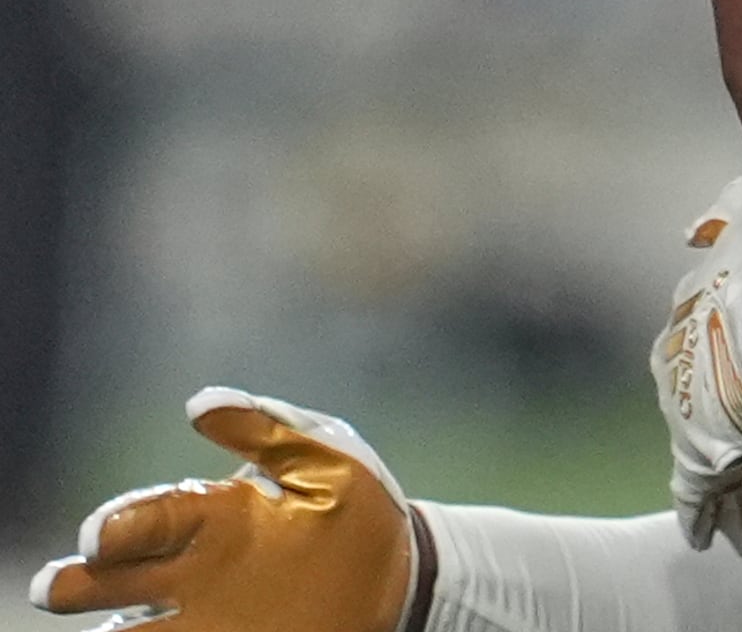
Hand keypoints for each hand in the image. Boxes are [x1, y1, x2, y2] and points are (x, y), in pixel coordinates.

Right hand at [31, 388, 416, 631]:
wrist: (410, 575)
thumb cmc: (363, 509)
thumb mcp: (330, 461)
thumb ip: (271, 430)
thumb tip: (199, 405)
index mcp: (212, 517)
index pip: (148, 518)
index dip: (118, 526)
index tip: (97, 539)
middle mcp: (194, 572)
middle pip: (117, 580)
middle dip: (79, 583)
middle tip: (57, 588)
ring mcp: (209, 619)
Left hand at [655, 173, 741, 552]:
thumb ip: (727, 209)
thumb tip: (693, 224)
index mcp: (689, 308)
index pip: (698, 337)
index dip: (724, 354)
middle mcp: (677, 364)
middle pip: (695, 400)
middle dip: (718, 423)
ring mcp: (686, 415)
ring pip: (703, 456)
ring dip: (723, 488)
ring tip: (739, 523)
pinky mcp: (703, 460)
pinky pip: (708, 499)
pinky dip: (719, 519)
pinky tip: (728, 542)